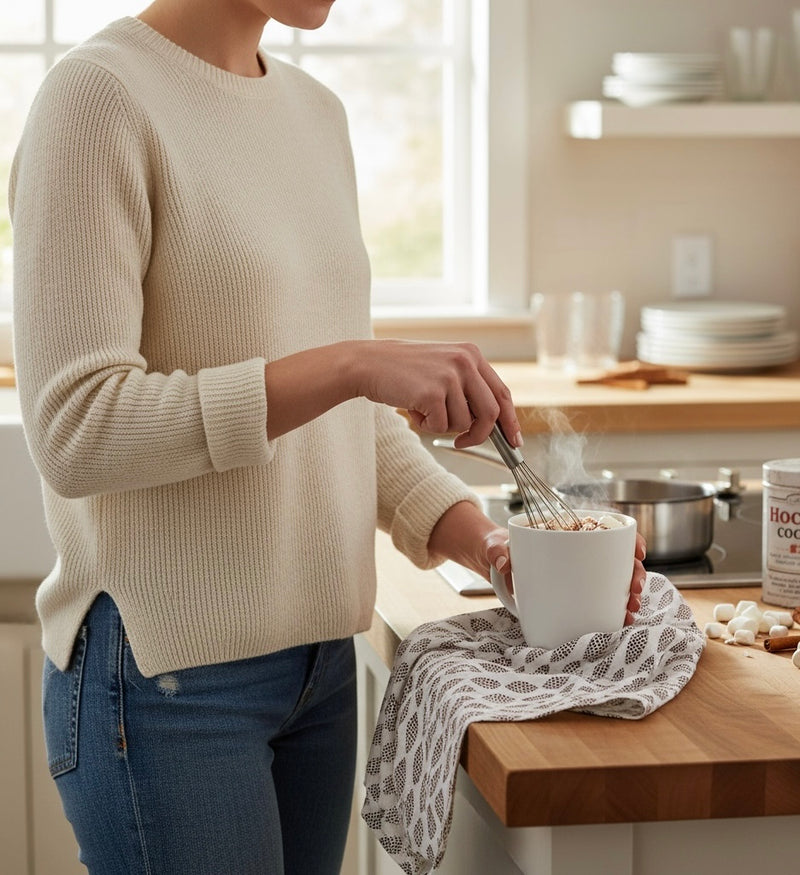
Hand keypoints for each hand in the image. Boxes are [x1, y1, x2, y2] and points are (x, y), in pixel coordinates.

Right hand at [354, 340, 520, 447]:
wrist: (368, 363)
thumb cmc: (404, 371)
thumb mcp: (443, 369)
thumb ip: (468, 389)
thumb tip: (492, 424)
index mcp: (471, 354)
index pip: (502, 393)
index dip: (510, 421)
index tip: (514, 441)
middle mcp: (465, 361)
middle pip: (490, 413)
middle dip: (479, 435)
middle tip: (463, 443)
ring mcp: (449, 376)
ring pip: (463, 423)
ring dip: (442, 426)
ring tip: (423, 409)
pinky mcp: (432, 392)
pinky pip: (440, 426)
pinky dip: (426, 426)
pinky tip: (413, 409)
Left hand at [430, 503, 646, 626]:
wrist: (489, 560)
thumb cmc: (496, 545)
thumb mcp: (494, 543)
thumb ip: (495, 548)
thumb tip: (502, 559)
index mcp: (567, 531)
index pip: (607, 528)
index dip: (628, 539)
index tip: (637, 552)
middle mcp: (578, 550)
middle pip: (618, 557)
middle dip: (633, 573)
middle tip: (633, 589)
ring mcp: (578, 570)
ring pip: (614, 579)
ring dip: (628, 594)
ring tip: (630, 610)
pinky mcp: (572, 590)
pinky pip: (599, 597)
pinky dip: (614, 608)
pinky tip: (621, 619)